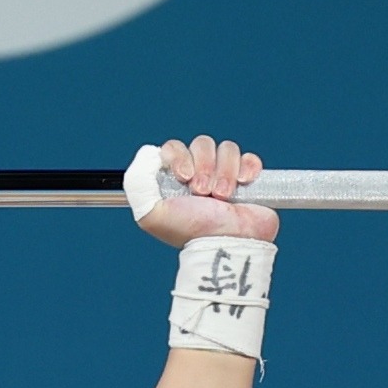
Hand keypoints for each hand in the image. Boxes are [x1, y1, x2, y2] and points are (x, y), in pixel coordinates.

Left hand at [131, 135, 273, 248]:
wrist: (226, 243)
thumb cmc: (191, 232)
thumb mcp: (149, 214)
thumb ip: (138, 184)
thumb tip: (148, 155)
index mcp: (176, 180)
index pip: (174, 147)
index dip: (180, 157)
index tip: (184, 177)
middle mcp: (199, 175)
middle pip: (202, 144)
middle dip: (204, 166)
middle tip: (203, 192)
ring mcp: (225, 176)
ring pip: (227, 149)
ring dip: (224, 172)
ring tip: (222, 197)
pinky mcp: (248, 180)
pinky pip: (249, 158)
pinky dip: (247, 167)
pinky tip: (242, 184)